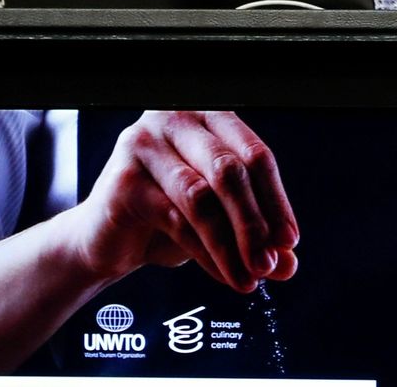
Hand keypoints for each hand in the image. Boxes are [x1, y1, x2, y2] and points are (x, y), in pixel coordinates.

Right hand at [63, 111, 299, 292]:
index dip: (276, 200)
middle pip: (230, 172)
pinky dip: (206, 253)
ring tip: (249, 277)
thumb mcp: (221, 222)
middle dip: (255, 224)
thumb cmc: (167, 218)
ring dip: (231, 244)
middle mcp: (175, 120)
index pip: (255, 155)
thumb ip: (256, 236)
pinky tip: (223, 274)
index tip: (290, 241)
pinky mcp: (123, 179)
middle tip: (271, 264)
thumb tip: (289, 263)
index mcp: (209, 117)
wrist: (106, 241)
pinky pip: (175, 219)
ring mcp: (145, 145)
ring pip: (202, 198)